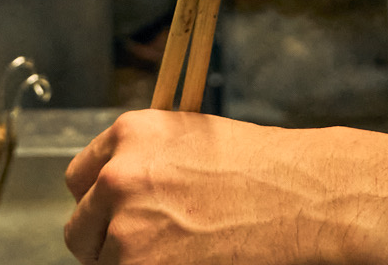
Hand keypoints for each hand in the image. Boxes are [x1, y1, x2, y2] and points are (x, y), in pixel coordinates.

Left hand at [63, 112, 374, 264]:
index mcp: (130, 135)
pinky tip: (192, 264)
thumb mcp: (195, 140)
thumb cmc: (267, 171)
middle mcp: (118, 179)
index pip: (80, 180)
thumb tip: (125, 196)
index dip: (101, 205)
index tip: (115, 218)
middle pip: (82, 229)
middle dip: (110, 242)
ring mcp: (127, 231)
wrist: (307, 200)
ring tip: (185, 256)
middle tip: (152, 248)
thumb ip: (148, 162)